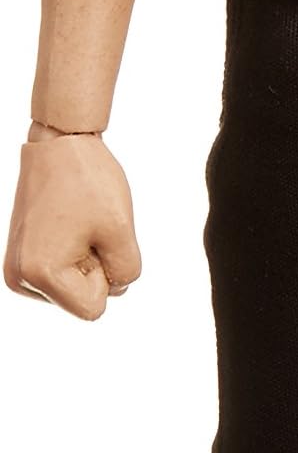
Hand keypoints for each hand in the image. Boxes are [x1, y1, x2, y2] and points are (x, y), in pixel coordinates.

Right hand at [3, 127, 141, 317]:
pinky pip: (64, 274)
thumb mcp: (122, 231)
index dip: (106, 273)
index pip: (94, 308)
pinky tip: (67, 226)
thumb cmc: (90, 181)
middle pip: (82, 300)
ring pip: (75, 288)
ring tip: (75, 224)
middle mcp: (20, 278)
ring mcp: (17, 269)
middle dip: (95, 267)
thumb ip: (125, 273)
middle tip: (84, 226)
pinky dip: (74, 254)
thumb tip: (112, 287)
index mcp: (40, 274)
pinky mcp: (21, 259)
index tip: (93, 237)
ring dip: (86, 259)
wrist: (59, 144)